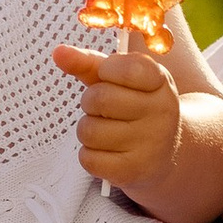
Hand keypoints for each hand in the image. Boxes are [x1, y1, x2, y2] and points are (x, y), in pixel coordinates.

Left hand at [53, 38, 182, 191]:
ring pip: (89, 131)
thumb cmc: (134, 108)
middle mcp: (162, 112)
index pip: (126, 68)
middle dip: (89, 102)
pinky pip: (89, 159)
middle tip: (102, 109)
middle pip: (99, 99)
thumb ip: (89, 63)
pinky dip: (89, 155)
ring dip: (87, 130)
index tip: (110, 77)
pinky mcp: (134, 171)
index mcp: (160, 81)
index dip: (107, 71)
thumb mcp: (119, 80)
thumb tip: (59, 52)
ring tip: (105, 130)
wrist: (163, 153)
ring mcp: (150, 143)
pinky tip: (107, 152)